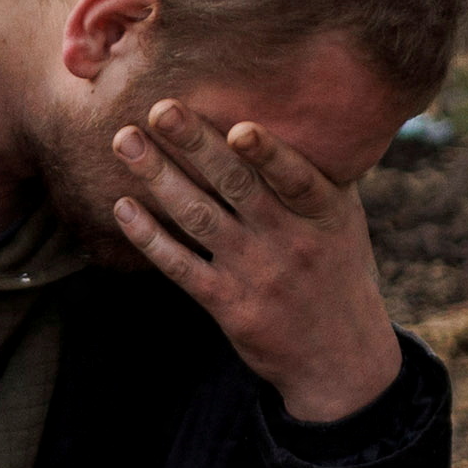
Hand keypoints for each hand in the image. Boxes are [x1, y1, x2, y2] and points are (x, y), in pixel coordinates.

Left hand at [109, 102, 405, 421]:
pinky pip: (181, 266)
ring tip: (124, 142)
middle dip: (195, 144)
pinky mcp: (228, 305)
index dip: (269, 154)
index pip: (296, 178)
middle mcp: (290, 242)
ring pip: (200, 218)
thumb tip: (293, 111)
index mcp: (325, 214)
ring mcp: (256, 274)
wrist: (339, 358)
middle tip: (160, 108)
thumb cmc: (337, 271)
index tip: (239, 126)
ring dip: (159, 177)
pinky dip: (150, 237)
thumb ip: (316, 175)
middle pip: (236, 186)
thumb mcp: (344, 222)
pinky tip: (124, 207)